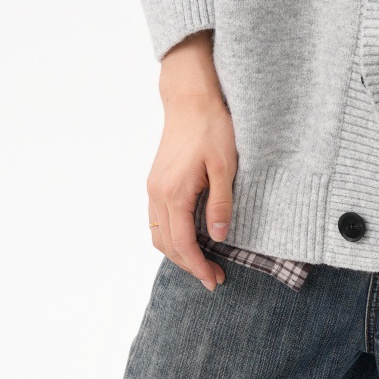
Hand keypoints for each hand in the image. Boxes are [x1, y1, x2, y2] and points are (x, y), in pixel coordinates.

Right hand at [147, 30, 236, 291]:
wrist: (191, 98)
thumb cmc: (211, 127)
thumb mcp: (225, 167)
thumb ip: (221, 204)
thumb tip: (219, 238)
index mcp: (173, 193)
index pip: (182, 244)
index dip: (197, 267)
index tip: (214, 280)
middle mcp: (157, 194)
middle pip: (166, 244)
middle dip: (188, 264)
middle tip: (213, 276)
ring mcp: (153, 187)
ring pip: (158, 233)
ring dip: (177, 252)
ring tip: (202, 261)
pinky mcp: (156, 179)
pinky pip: (157, 218)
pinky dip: (171, 235)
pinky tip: (190, 235)